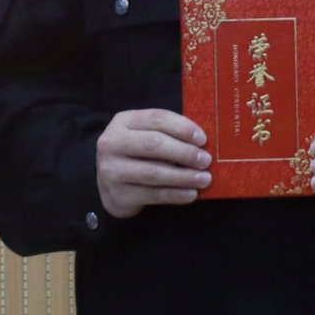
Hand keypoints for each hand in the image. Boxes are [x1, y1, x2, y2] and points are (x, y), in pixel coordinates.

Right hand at [95, 108, 210, 218]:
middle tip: (206, 161)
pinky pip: (153, 194)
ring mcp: (112, 171)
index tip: (203, 139)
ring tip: (204, 179)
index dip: (182, 127)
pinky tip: (191, 194)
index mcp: (123, 122)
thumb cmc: (136, 154)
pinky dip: (175, 195)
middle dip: (184, 152)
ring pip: (153, 172)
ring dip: (183, 176)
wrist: (109, 185)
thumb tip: (201, 142)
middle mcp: (112, 144)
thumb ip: (168, 133)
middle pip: (154, 144)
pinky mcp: (118, 195)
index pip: (156, 118)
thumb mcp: (145, 134)